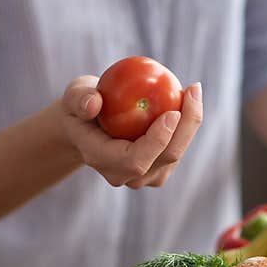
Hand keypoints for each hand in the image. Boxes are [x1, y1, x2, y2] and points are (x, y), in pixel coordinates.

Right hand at [60, 75, 202, 187]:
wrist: (87, 128)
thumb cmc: (79, 106)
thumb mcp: (73, 96)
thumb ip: (79, 99)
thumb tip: (94, 103)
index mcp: (102, 159)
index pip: (135, 160)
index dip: (158, 141)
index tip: (173, 112)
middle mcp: (124, 175)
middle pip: (165, 158)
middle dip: (186, 127)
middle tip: (193, 91)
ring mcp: (143, 177)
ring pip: (176, 154)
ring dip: (191, 123)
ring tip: (193, 90)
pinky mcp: (157, 170)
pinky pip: (178, 148)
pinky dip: (187, 125)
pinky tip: (191, 98)